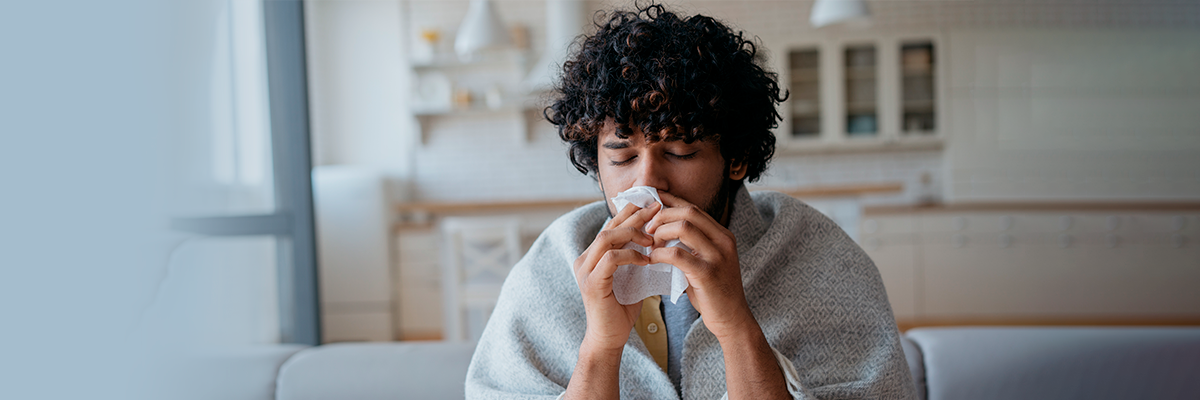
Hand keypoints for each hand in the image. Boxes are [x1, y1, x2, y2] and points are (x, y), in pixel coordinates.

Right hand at [572, 201, 660, 351]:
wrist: (609, 338)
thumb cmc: (622, 309)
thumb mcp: (631, 277)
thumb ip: (635, 258)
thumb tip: (656, 238)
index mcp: (592, 256)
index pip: (611, 225)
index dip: (631, 212)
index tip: (654, 205)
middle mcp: (585, 259)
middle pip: (609, 226)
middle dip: (634, 215)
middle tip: (657, 208)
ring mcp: (585, 270)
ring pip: (607, 238)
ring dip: (632, 233)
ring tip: (652, 238)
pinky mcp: (592, 283)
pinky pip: (611, 258)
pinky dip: (631, 255)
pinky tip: (646, 259)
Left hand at [644, 192, 755, 340]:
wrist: (731, 319)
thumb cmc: (712, 292)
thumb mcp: (705, 261)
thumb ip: (690, 245)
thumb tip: (662, 229)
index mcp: (723, 235)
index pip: (693, 207)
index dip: (670, 202)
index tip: (650, 204)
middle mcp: (723, 240)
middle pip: (688, 211)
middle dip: (662, 215)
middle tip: (646, 229)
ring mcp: (717, 256)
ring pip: (683, 227)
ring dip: (660, 233)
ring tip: (650, 245)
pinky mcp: (707, 273)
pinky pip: (677, 254)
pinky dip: (660, 254)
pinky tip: (651, 260)